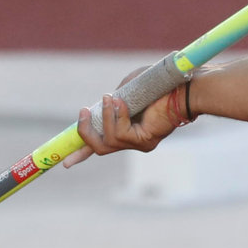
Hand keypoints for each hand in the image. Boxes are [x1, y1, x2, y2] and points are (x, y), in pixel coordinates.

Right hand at [63, 68, 185, 167]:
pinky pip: (121, 134)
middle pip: (98, 147)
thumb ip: (113, 99)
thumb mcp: (129, 88)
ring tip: (110, 99)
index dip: (80, 153)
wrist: (183, 86)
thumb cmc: (159, 84)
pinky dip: (118, 117)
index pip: (101, 144)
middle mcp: (133, 140)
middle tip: (83, 112)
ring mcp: (139, 144)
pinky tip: (122, 103)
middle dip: (85, 131)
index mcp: (128, 128)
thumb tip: (104, 104)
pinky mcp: (144, 142)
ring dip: (105, 118)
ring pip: (108, 141)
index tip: (64, 163)